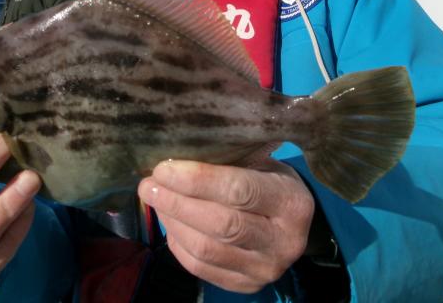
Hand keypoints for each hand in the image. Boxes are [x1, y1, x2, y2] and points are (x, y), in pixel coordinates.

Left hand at [138, 158, 313, 293]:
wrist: (295, 224)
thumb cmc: (271, 181)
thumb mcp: (262, 163)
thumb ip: (228, 162)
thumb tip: (176, 157)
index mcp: (291, 202)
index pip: (239, 191)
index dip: (197, 180)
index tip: (163, 169)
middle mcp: (284, 242)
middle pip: (220, 224)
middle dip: (176, 202)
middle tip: (148, 185)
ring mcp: (265, 268)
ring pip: (206, 249)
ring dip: (172, 222)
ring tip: (155, 199)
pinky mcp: (246, 285)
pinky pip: (200, 267)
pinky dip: (177, 243)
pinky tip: (169, 221)